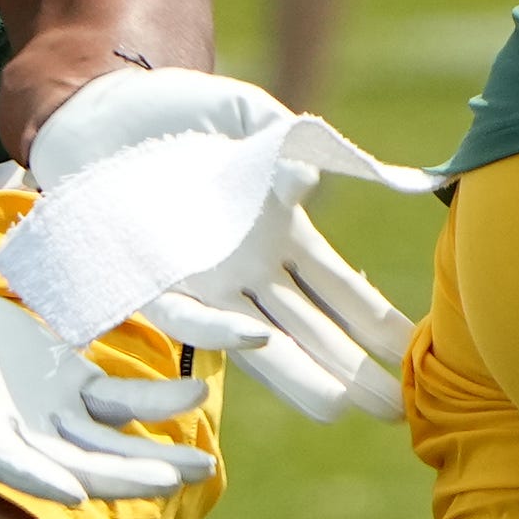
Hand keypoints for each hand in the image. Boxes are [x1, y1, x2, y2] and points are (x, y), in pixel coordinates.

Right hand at [0, 243, 215, 508]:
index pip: (2, 459)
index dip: (36, 477)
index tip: (75, 496)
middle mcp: (11, 430)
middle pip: (72, 465)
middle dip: (121, 476)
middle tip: (172, 482)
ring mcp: (45, 410)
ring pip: (106, 444)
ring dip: (152, 457)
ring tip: (202, 467)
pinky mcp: (67, 383)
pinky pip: (118, 400)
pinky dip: (154, 401)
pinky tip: (195, 398)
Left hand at [14, 62, 436, 421]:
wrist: (102, 106)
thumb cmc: (180, 111)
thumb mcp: (252, 117)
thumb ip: (299, 143)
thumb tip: (334, 182)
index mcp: (277, 236)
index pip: (339, 291)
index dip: (377, 324)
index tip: (417, 356)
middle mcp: (245, 270)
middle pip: (311, 331)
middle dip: (353, 371)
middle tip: (395, 413)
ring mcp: (202, 280)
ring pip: (258, 341)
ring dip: (299, 375)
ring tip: (339, 408)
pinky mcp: (150, 278)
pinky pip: (186, 314)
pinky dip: (220, 329)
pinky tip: (259, 339)